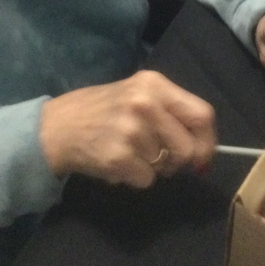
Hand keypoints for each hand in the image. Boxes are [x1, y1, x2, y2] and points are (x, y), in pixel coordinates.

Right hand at [39, 70, 215, 187]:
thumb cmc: (101, 110)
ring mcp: (131, 131)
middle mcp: (145, 103)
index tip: (202, 156)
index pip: (202, 114)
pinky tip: (118, 161)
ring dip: (152, 167)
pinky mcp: (118, 157)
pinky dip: (135, 177)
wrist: (57, 127)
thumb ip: (170, 113)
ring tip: (129, 152)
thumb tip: (203, 150)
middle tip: (161, 159)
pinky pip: (147, 180)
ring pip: (166, 166)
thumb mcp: (136, 95)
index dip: (207, 140)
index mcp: (153, 84)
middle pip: (187, 147)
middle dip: (180, 161)